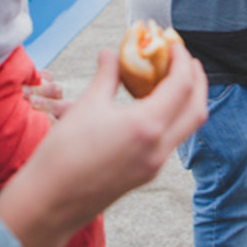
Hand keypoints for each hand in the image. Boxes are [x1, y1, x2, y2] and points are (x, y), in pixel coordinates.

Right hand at [0, 45, 207, 246]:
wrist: (50, 203)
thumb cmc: (63, 154)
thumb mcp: (87, 106)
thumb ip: (107, 75)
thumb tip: (111, 53)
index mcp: (148, 126)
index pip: (182, 85)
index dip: (181, 59)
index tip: (172, 42)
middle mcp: (159, 148)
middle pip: (197, 108)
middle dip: (197, 80)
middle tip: (183, 58)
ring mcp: (155, 164)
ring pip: (187, 127)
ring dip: (187, 99)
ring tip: (170, 78)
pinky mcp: (146, 174)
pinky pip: (171, 140)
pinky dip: (172, 117)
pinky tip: (153, 105)